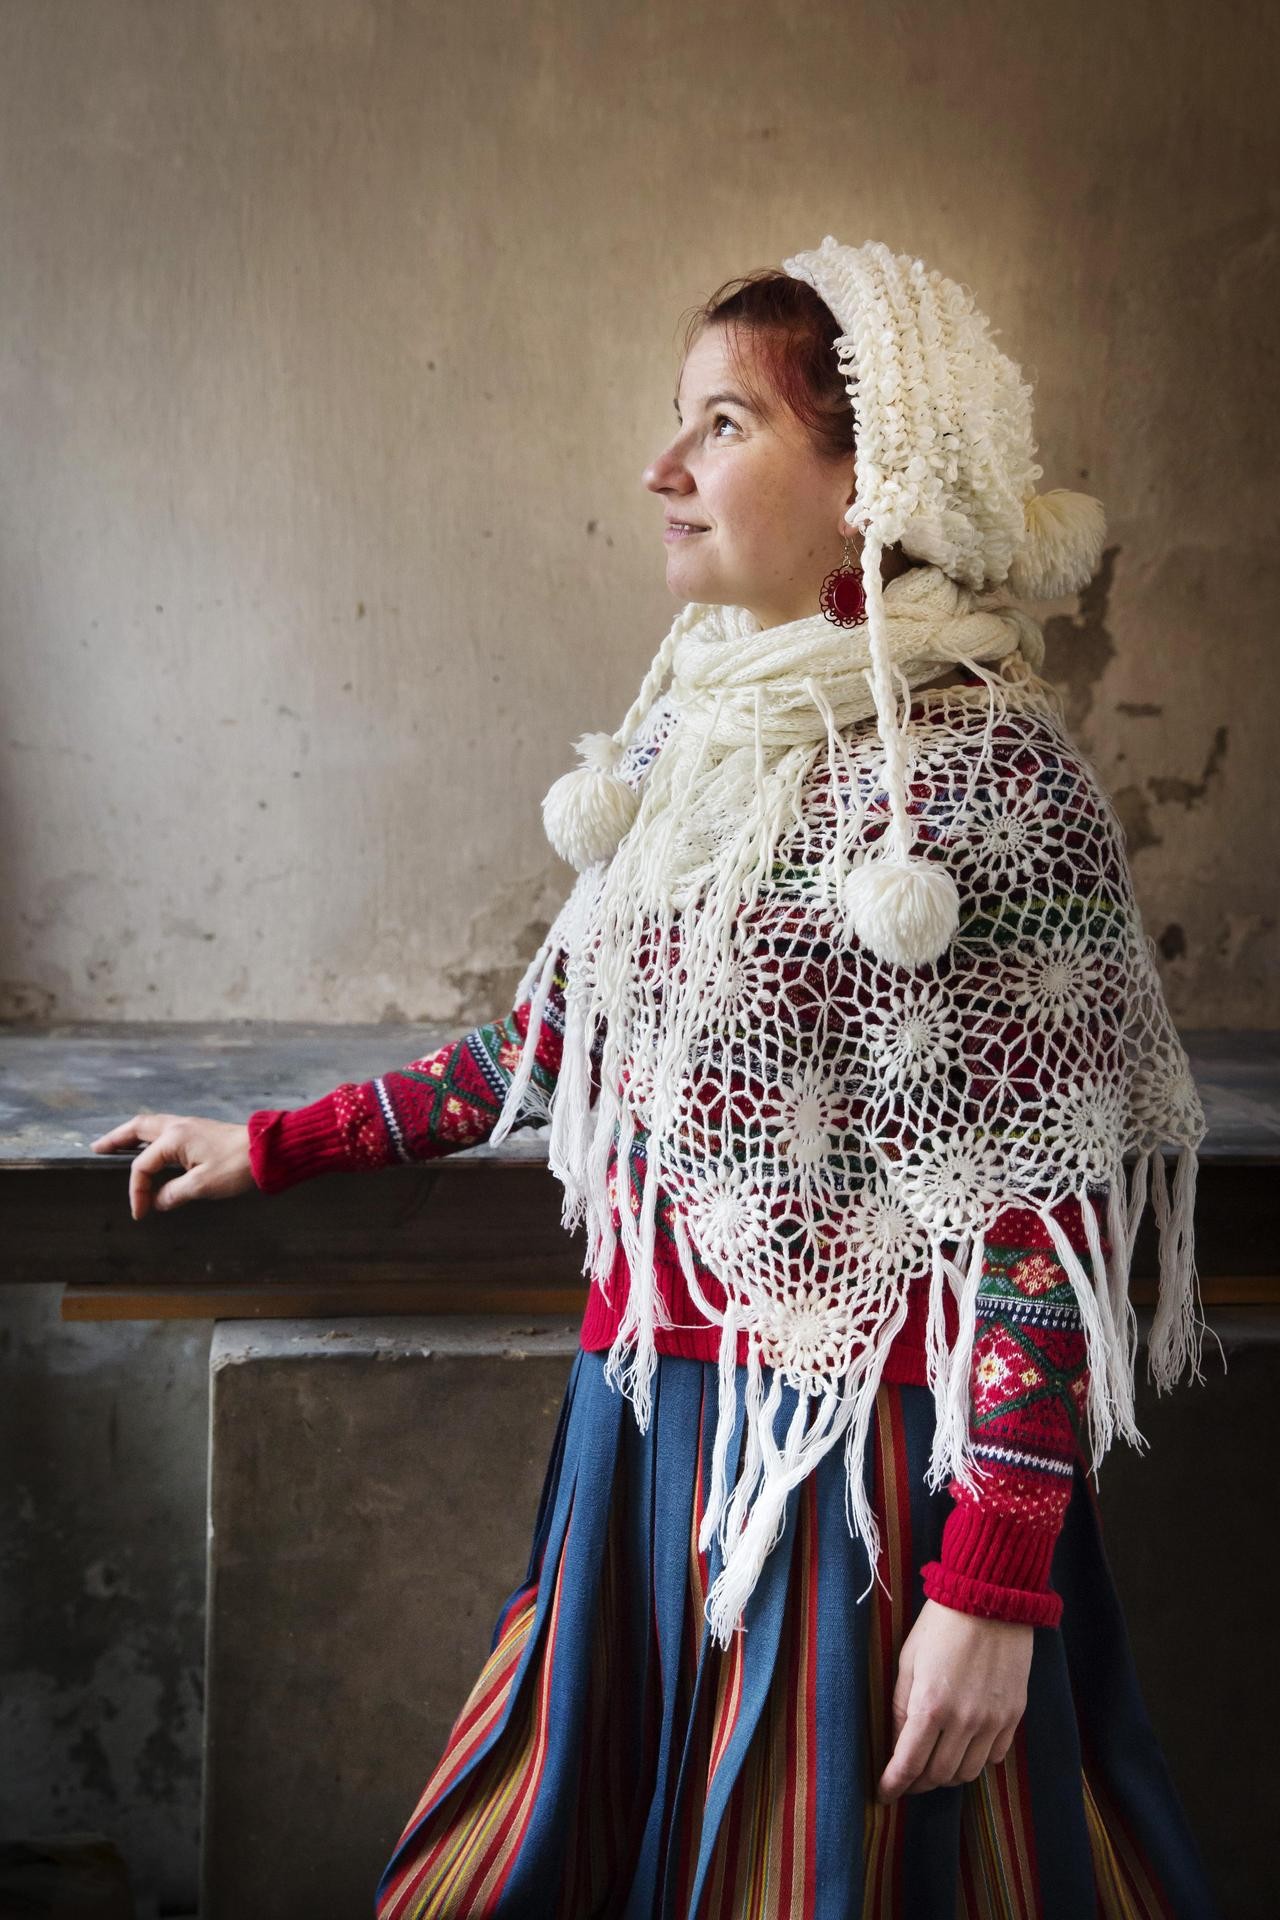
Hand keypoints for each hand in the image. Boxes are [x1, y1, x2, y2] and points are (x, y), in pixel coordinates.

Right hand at [89, 1112, 255, 1218]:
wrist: (268, 1151)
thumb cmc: (237, 1166)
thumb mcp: (202, 1186)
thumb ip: (174, 1193)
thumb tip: (158, 1201)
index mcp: (174, 1138)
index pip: (142, 1166)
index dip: (137, 1192)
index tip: (140, 1213)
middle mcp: (178, 1126)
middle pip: (137, 1128)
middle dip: (115, 1139)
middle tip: (96, 1148)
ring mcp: (189, 1125)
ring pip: (150, 1126)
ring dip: (131, 1134)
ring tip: (116, 1144)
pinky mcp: (199, 1130)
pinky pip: (165, 1129)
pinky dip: (150, 1136)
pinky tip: (150, 1146)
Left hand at [877, 1598, 1031, 1800]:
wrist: (990, 1598)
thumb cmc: (941, 1624)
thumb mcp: (908, 1660)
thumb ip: (902, 1706)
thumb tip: (898, 1742)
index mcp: (931, 1706)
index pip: (909, 1764)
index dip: (894, 1784)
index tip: (883, 1794)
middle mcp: (964, 1721)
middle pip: (939, 1775)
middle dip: (919, 1782)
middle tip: (908, 1777)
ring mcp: (993, 1720)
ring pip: (969, 1772)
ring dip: (948, 1775)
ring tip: (935, 1765)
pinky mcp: (1014, 1715)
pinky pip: (995, 1756)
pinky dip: (977, 1760)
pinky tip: (966, 1749)